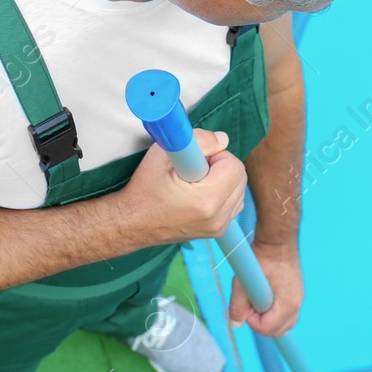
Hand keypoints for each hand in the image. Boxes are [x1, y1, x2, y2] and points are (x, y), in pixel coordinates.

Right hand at [119, 129, 245, 245]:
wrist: (131, 223)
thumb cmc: (143, 190)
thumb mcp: (162, 156)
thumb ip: (197, 141)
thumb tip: (222, 139)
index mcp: (207, 201)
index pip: (234, 166)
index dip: (216, 155)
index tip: (197, 158)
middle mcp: (218, 218)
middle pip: (240, 178)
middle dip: (221, 166)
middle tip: (195, 167)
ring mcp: (219, 227)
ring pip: (239, 190)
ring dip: (223, 180)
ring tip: (195, 181)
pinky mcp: (217, 231)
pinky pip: (233, 203)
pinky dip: (222, 193)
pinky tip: (199, 192)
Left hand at [231, 241, 303, 336]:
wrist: (277, 239)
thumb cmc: (262, 258)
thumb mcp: (243, 283)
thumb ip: (238, 306)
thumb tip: (235, 325)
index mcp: (288, 303)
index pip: (267, 328)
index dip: (251, 320)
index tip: (245, 304)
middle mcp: (297, 304)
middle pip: (278, 331)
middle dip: (260, 322)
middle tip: (250, 303)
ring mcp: (298, 299)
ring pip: (284, 324)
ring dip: (268, 319)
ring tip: (257, 300)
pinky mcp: (295, 294)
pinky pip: (286, 314)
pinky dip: (274, 312)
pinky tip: (264, 297)